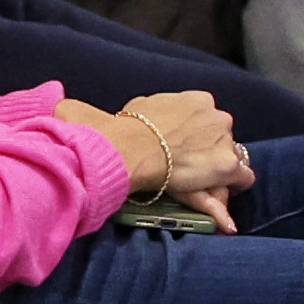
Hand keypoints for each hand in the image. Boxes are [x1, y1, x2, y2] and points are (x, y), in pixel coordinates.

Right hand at [61, 89, 250, 224]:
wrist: (129, 148)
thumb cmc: (122, 128)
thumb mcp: (127, 109)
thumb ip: (114, 108)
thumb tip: (61, 103)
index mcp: (196, 99)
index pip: (206, 119)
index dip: (195, 139)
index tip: (180, 152)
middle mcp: (216, 115)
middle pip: (221, 138)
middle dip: (209, 154)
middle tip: (185, 173)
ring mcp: (224, 139)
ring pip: (232, 158)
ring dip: (218, 173)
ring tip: (197, 190)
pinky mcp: (227, 165)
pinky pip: (242, 179)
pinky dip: (231, 191)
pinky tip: (217, 203)